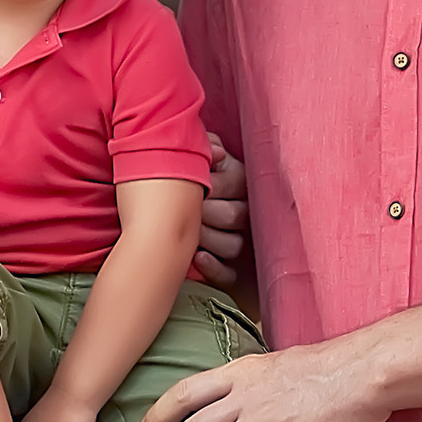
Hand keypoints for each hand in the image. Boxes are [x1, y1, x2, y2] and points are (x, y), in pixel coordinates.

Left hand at [191, 142, 249, 287]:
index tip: (191, 186)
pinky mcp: (235, 273)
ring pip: (233, 244)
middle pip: (233, 215)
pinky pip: (229, 273)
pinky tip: (198, 257)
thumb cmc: (191, 185)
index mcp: (241, 182)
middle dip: (205, 213)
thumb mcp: (203, 162)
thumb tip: (215, 152)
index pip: (234, 182)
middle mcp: (246, 213)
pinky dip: (213, 267)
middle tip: (185, 211)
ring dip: (207, 239)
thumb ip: (208, 148)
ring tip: (189, 234)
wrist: (175, 221)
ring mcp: (242, 244)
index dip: (208, 184)